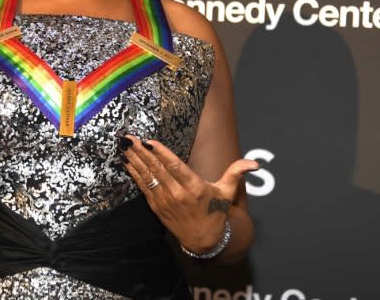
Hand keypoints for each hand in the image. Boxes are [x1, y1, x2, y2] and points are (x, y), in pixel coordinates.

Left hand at [119, 135, 257, 252]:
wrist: (204, 242)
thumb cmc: (215, 213)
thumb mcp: (227, 192)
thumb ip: (237, 172)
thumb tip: (255, 163)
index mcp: (194, 187)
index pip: (175, 167)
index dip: (161, 154)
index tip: (149, 141)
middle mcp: (177, 194)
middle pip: (156, 169)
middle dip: (141, 152)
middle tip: (129, 138)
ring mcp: (165, 201)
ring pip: (147, 177)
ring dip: (134, 160)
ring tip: (124, 146)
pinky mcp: (157, 207)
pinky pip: (143, 188)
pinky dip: (134, 174)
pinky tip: (127, 163)